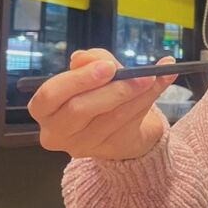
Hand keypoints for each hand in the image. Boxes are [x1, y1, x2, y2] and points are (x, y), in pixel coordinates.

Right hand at [27, 48, 177, 160]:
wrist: (115, 125)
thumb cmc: (94, 93)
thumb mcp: (89, 73)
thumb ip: (90, 62)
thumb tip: (86, 57)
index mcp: (44, 109)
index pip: (50, 94)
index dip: (78, 79)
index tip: (107, 67)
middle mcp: (57, 132)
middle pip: (81, 109)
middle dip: (112, 89)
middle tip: (137, 74)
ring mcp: (83, 146)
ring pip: (111, 118)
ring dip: (137, 94)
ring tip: (153, 76)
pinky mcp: (109, 150)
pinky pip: (131, 123)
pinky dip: (150, 98)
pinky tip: (164, 79)